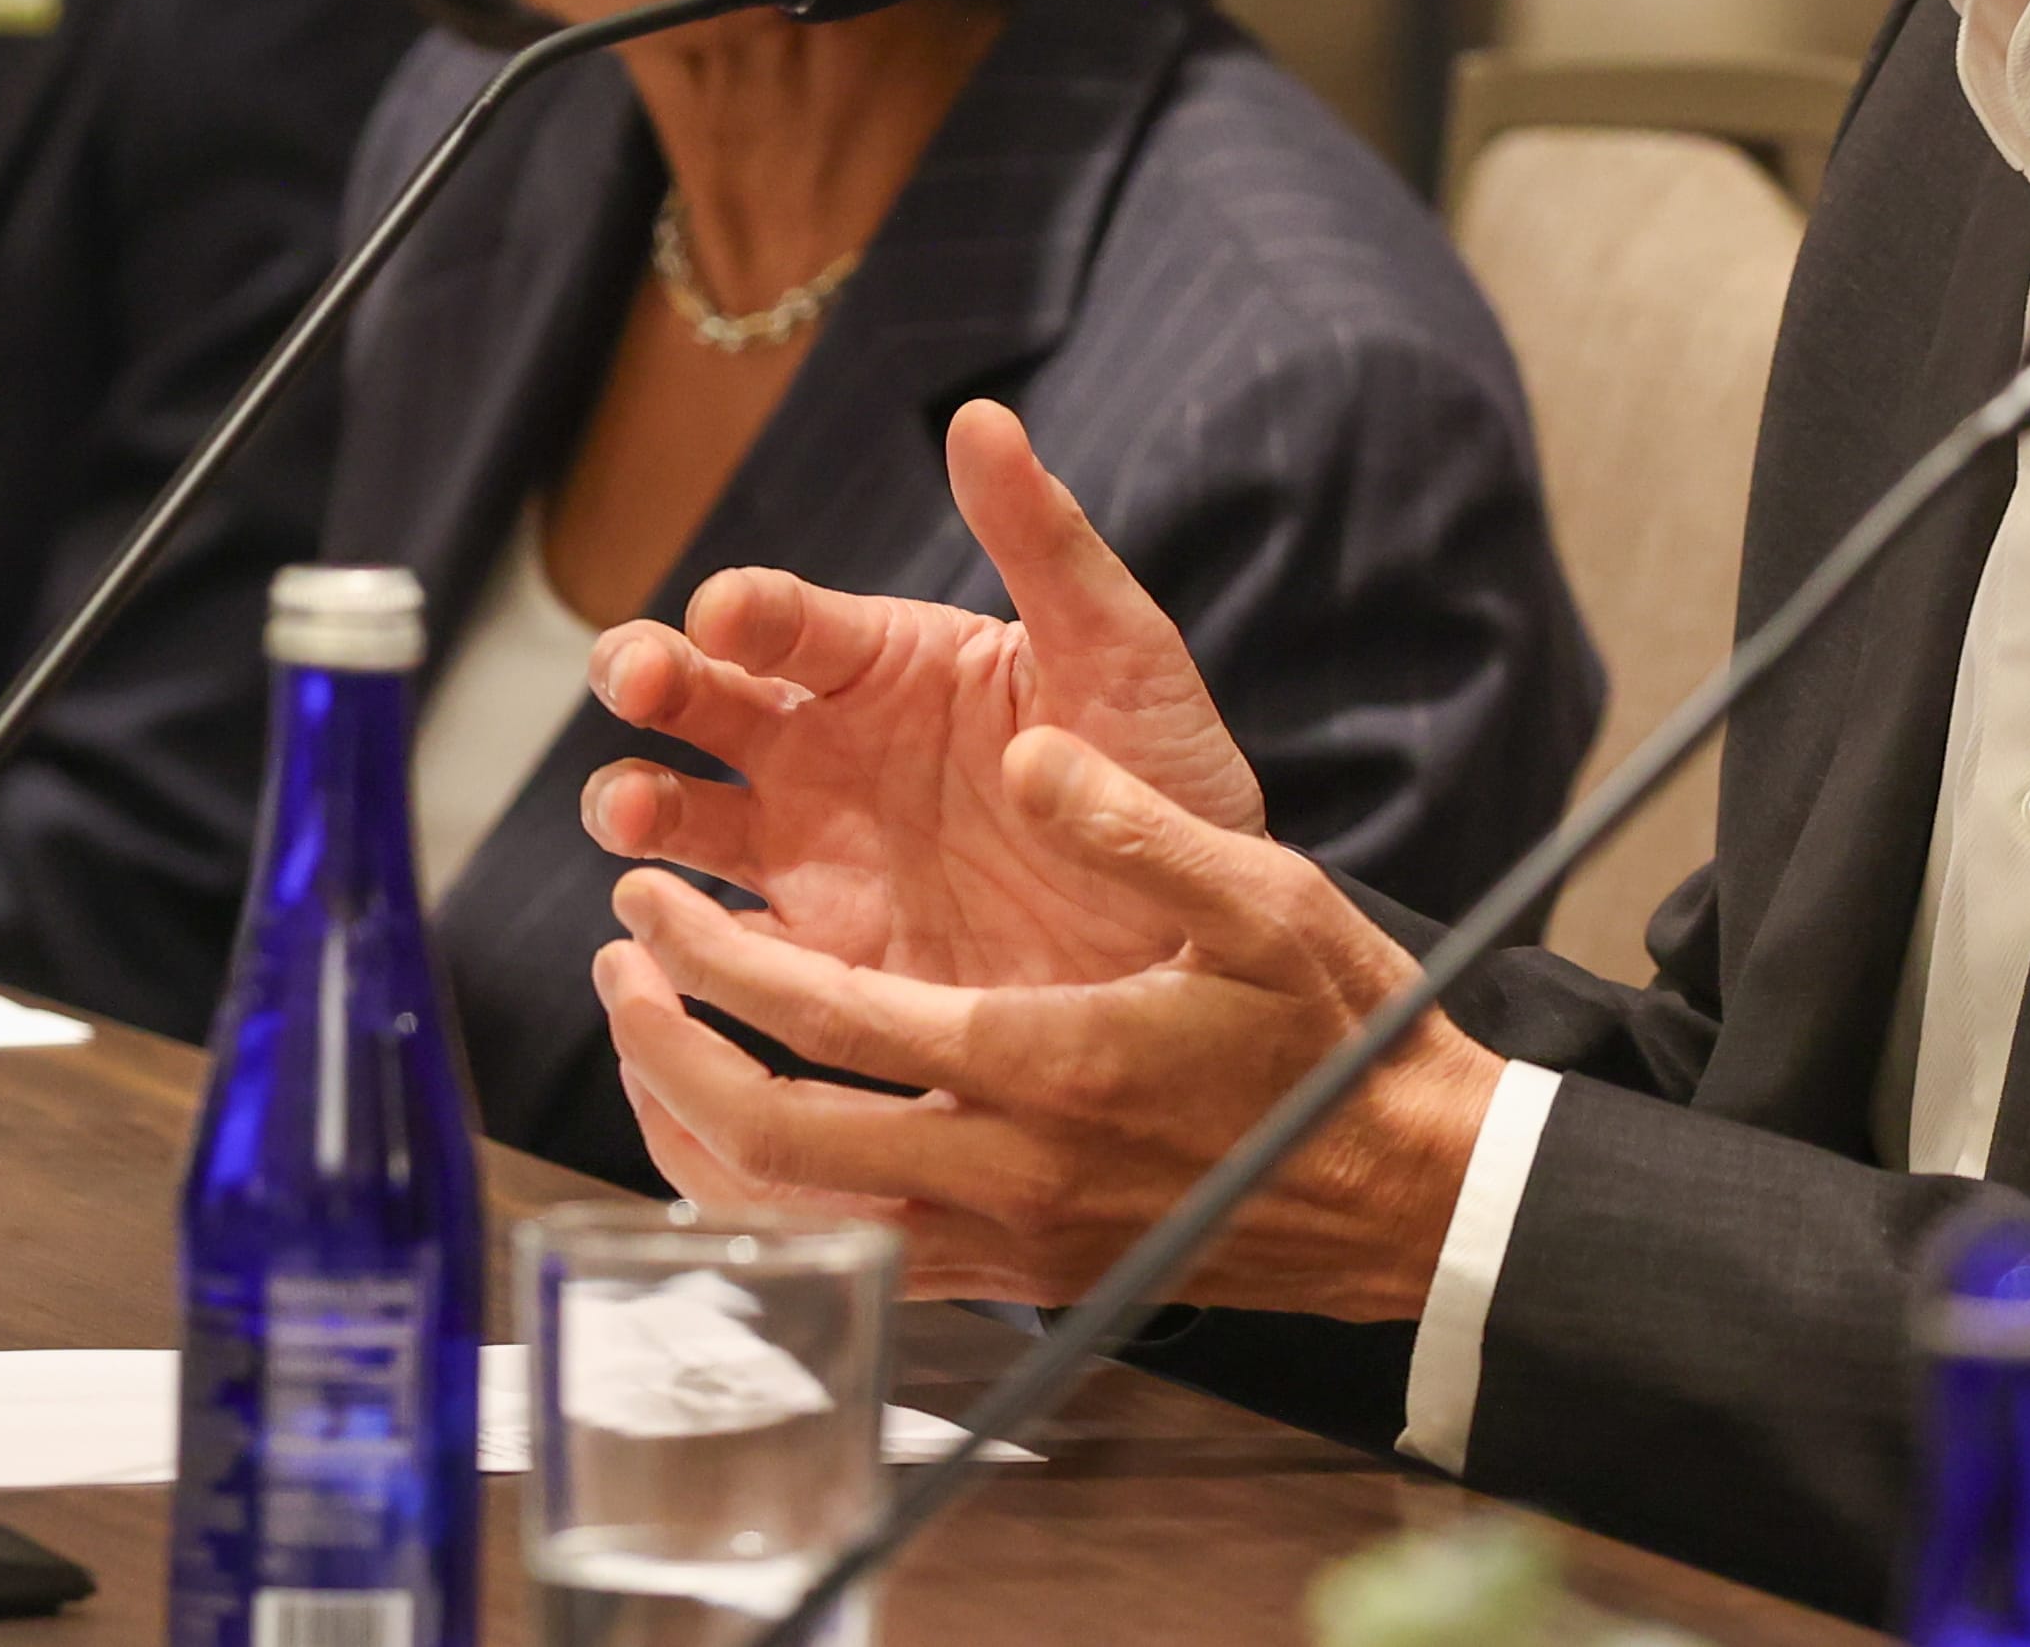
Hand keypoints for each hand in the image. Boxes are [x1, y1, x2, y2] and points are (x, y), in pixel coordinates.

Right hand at [582, 401, 1263, 996]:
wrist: (1196, 939)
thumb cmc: (1162, 777)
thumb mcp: (1118, 653)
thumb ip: (1045, 541)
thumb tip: (982, 415)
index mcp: (886, 663)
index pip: (788, 619)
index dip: (746, 608)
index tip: (725, 611)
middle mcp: (826, 747)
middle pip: (699, 698)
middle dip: (648, 675)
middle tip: (635, 680)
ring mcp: (811, 851)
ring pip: (681, 812)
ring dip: (633, 799)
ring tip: (630, 806)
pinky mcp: (819, 960)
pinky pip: (720, 943)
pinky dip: (671, 931)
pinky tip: (656, 927)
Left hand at [589, 717, 1496, 1322]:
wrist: (1410, 1194)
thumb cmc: (1339, 1033)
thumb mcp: (1261, 899)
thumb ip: (1133, 825)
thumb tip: (1027, 751)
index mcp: (1049, 1065)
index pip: (824, 1019)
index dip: (713, 959)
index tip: (647, 900)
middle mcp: (1010, 1173)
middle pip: (774, 1140)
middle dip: (667, 1049)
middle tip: (619, 964)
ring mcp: (1010, 1242)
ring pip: (796, 1220)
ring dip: (698, 1133)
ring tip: (653, 1038)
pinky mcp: (1020, 1279)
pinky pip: (852, 1256)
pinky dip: (769, 1198)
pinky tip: (740, 1130)